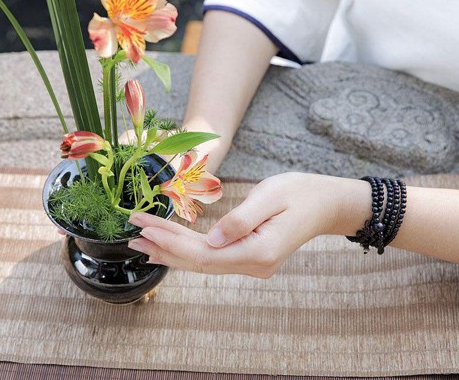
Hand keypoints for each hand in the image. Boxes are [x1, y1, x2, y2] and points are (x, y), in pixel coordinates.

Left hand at [128, 172, 366, 277]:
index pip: (203, 253)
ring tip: (141, 244)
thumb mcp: (270, 197)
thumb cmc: (301, 193)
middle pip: (198, 261)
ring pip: (203, 263)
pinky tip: (169, 250)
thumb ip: (240, 220)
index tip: (144, 227)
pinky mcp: (248, 257)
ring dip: (171, 252)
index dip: (171, 242)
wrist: (326, 204)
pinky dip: (187, 253)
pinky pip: (212, 259)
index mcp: (258, 252)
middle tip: (133, 235)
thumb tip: (211, 240)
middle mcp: (253, 266)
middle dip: (164, 247)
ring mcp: (251, 265)